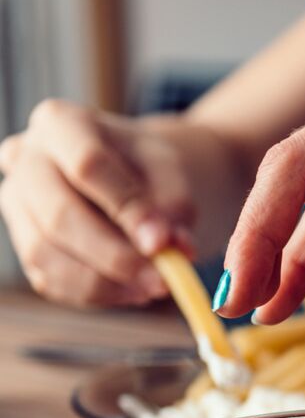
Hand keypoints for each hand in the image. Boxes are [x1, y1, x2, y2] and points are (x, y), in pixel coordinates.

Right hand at [0, 100, 194, 306]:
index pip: (87, 165)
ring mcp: (16, 203)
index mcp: (61, 123)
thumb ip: (173, 206)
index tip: (162, 243)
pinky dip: (97, 294)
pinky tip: (134, 290)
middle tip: (163, 280)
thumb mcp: (172, 172)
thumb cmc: (150, 168)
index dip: (125, 209)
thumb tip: (170, 248)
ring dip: (106, 283)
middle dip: (114, 256)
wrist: (136, 176)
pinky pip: (51, 280)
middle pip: (59, 216)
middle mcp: (25, 159)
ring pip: (46, 254)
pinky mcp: (25, 244)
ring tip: (155, 287)